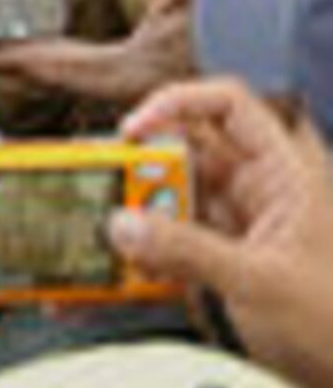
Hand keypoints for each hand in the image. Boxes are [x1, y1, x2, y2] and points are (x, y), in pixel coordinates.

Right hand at [114, 75, 332, 387]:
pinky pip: (169, 246)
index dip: (176, 104)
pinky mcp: (221, 263)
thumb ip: (188, 250)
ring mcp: (238, 229)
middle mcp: (259, 194)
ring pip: (171, 202)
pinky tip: (117, 279)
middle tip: (102, 190)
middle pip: (185, 154)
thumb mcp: (260, 283)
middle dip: (138, 171)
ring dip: (133, 219)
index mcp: (285, 178)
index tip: (131, 132)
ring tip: (101, 239)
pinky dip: (140, 259)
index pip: (229, 107)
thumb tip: (123, 224)